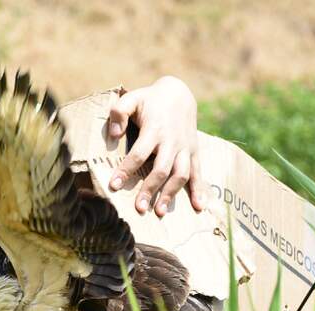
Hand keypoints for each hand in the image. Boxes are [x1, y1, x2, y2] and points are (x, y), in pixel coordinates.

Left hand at [106, 76, 206, 217]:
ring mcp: (185, 148)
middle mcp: (172, 141)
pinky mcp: (194, 152)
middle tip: (139, 208)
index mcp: (155, 129)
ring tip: (159, 212)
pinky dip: (200, 190)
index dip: (126, 170)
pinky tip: (198, 207)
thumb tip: (114, 134)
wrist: (179, 94)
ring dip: (171, 194)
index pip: (139, 153)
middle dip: (150, 189)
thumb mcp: (132, 98)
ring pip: (180, 174)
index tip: (114, 185)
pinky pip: (198, 173)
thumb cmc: (150, 100)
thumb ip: (119, 112)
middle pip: (161, 169)